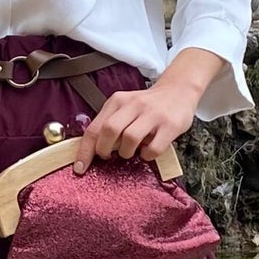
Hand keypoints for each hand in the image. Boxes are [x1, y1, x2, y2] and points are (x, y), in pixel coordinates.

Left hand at [72, 77, 198, 172]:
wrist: (178, 91)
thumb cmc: (146, 106)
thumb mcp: (124, 107)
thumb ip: (110, 123)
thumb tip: (92, 150)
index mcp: (117, 101)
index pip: (95, 127)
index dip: (85, 150)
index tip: (79, 167)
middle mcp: (134, 104)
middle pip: (109, 130)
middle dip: (104, 149)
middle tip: (108, 156)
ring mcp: (153, 114)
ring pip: (130, 138)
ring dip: (126, 152)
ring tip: (130, 152)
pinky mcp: (170, 125)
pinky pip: (154, 148)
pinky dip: (147, 155)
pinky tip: (147, 151)